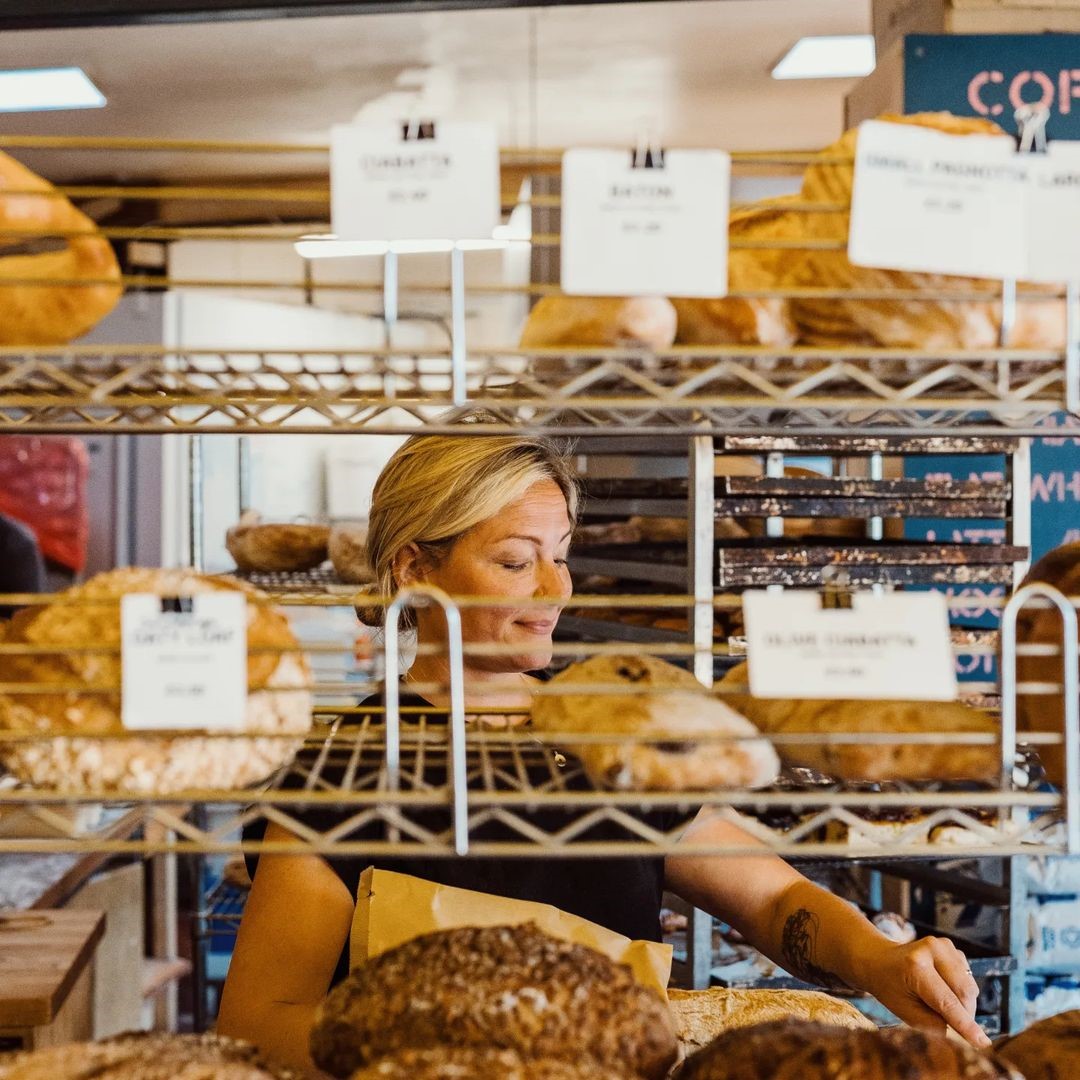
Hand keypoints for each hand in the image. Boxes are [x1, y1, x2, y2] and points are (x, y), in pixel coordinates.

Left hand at [862, 937, 989, 1048]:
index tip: (983, 1043)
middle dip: (964, 1015)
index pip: (947, 1002)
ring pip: (970, 987)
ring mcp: (943, 945)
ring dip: (963, 1004)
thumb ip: (933, 1024)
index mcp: (916, 966)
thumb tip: (963, 1033)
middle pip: (965, 994)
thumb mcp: (905, 1011)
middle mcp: (932, 950)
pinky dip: (960, 990)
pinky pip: (967, 978)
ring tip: (937, 1003)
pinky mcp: (951, 947)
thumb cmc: (890, 988)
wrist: (878, 959)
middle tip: (948, 1023)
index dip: (966, 1025)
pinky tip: (941, 987)